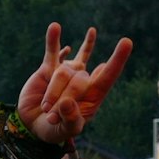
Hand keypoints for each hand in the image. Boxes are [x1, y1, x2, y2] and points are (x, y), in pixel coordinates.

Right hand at [17, 23, 133, 144]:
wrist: (32, 124)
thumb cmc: (54, 129)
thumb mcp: (66, 132)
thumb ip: (70, 120)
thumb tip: (68, 101)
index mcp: (93, 97)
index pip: (108, 77)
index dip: (117, 60)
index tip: (126, 41)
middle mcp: (82, 82)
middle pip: (80, 79)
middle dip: (64, 98)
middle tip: (52, 117)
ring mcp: (66, 72)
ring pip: (64, 72)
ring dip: (53, 92)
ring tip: (46, 108)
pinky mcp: (48, 68)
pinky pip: (52, 51)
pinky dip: (53, 40)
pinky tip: (55, 27)